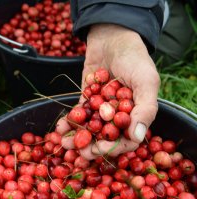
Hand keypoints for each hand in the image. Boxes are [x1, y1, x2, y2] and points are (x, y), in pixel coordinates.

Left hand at [57, 24, 159, 159]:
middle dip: (92, 146)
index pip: (127, 139)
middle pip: (106, 138)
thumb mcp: (146, 81)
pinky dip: (69, 122)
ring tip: (64, 142)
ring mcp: (102, 108)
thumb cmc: (134, 58)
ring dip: (77, 137)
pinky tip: (60, 127)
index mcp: (136, 114)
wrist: (112, 37)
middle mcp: (119, 114)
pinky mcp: (87, 99)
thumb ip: (145, 109)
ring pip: (90, 129)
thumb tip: (137, 136)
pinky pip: (78, 114)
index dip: (114, 147)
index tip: (99, 149)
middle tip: (80, 152)